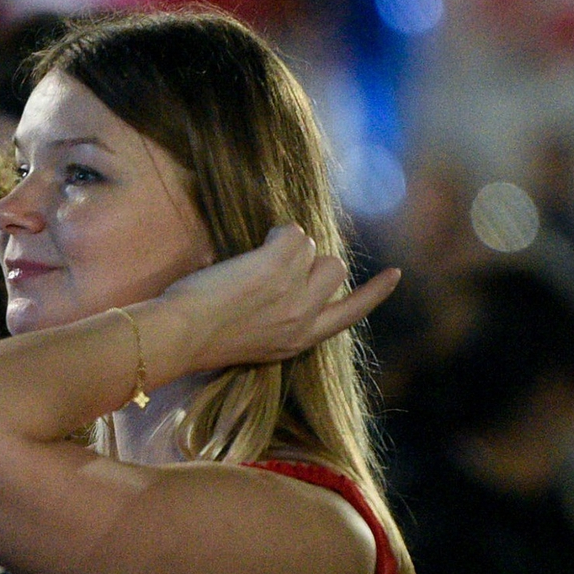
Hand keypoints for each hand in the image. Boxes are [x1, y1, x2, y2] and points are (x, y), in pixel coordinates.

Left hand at [157, 225, 399, 375]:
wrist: (178, 338)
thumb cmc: (200, 337)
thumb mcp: (255, 338)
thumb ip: (280, 316)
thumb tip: (286, 281)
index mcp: (299, 341)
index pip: (351, 315)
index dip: (375, 293)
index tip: (395, 274)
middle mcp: (304, 319)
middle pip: (336, 269)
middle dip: (310, 261)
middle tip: (273, 268)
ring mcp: (295, 292)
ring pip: (313, 247)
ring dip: (288, 246)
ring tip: (253, 266)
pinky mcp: (278, 268)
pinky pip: (293, 232)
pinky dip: (275, 234)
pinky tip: (249, 254)